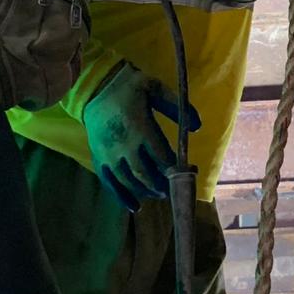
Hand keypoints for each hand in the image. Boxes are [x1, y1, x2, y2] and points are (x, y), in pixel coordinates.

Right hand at [81, 62, 200, 211]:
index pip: (162, 155)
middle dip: (162, 184)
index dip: (176, 167)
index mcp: (139, 126)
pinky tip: (135, 207)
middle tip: (175, 188)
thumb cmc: (130, 87)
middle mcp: (123, 144)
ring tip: (160, 194)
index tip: (190, 170)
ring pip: (129, 181)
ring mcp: (109, 153)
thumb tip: (196, 127)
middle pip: (145, 173)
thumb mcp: (155, 88)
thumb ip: (176, 107)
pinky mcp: (98, 158)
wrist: (97, 87)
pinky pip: (109, 182)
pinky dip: (122, 197)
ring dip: (146, 191)